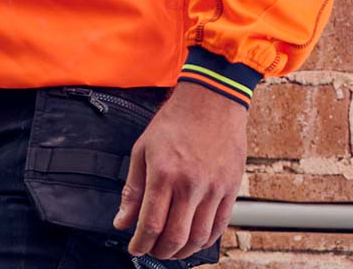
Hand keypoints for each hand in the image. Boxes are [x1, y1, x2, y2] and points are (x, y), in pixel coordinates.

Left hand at [112, 82, 246, 260]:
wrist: (211, 101)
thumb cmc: (175, 120)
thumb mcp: (143, 149)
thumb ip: (133, 188)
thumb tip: (122, 220)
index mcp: (164, 172)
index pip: (151, 222)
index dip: (141, 243)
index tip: (135, 248)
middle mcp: (190, 184)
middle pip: (175, 236)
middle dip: (160, 251)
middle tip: (151, 250)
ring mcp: (213, 189)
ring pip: (198, 237)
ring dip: (183, 251)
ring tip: (171, 250)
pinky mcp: (230, 189)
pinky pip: (219, 226)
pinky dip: (205, 241)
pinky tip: (194, 240)